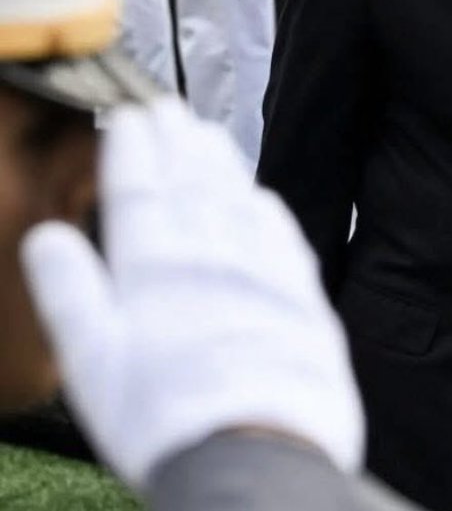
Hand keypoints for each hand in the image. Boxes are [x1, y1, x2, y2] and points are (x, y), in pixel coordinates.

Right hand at [20, 97, 364, 488]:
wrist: (262, 448)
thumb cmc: (165, 416)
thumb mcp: (91, 362)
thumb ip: (70, 292)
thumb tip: (45, 237)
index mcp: (155, 266)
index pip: (141, 190)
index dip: (133, 149)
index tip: (129, 116)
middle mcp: (212, 252)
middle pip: (191, 181)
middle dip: (175, 140)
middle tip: (168, 107)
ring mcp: (262, 266)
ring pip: (235, 195)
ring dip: (218, 159)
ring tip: (206, 134)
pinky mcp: (300, 290)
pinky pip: (279, 229)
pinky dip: (262, 202)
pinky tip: (258, 194)